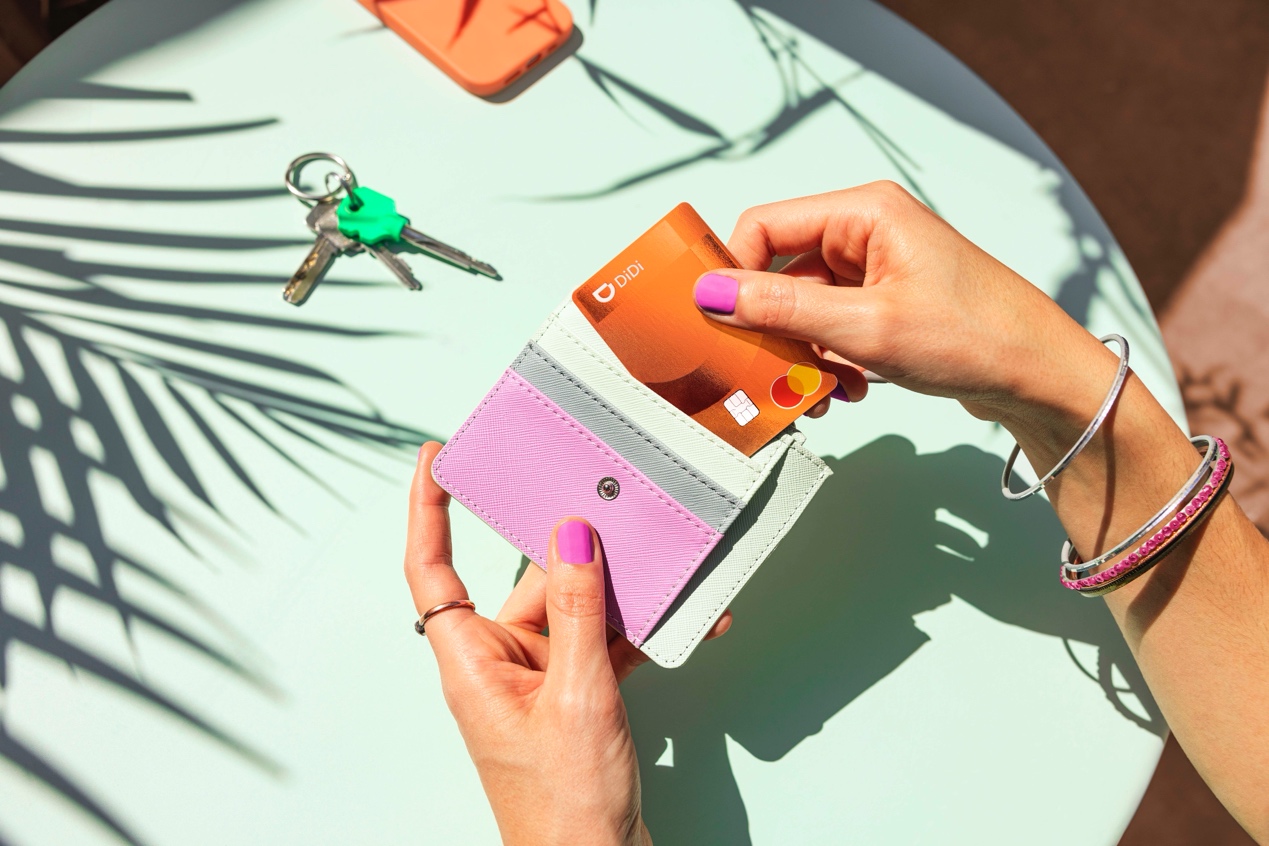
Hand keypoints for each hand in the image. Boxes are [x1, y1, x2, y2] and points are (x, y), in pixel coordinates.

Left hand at [405, 442, 728, 845]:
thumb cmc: (565, 807)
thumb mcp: (578, 697)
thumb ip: (575, 611)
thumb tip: (570, 536)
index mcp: (473, 662)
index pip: (432, 570)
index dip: (428, 510)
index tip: (437, 458)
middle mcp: (501, 663)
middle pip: (528, 580)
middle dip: (572, 548)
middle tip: (606, 499)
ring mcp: (541, 680)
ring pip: (576, 608)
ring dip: (622, 594)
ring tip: (665, 567)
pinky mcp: (577, 696)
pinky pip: (605, 643)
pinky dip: (641, 632)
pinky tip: (684, 621)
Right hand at [694, 181, 1114, 432]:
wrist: (1042, 380)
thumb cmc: (977, 337)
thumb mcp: (866, 327)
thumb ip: (783, 310)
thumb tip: (713, 293)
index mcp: (864, 214)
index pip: (764, 226)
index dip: (734, 273)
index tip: (718, 322)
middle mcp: (866, 234)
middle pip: (780, 273)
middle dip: (774, 330)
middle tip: (772, 372)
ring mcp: (877, 272)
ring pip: (803, 310)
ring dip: (803, 355)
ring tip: (824, 391)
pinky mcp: (885, 306)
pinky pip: (830, 330)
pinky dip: (829, 363)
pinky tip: (851, 389)